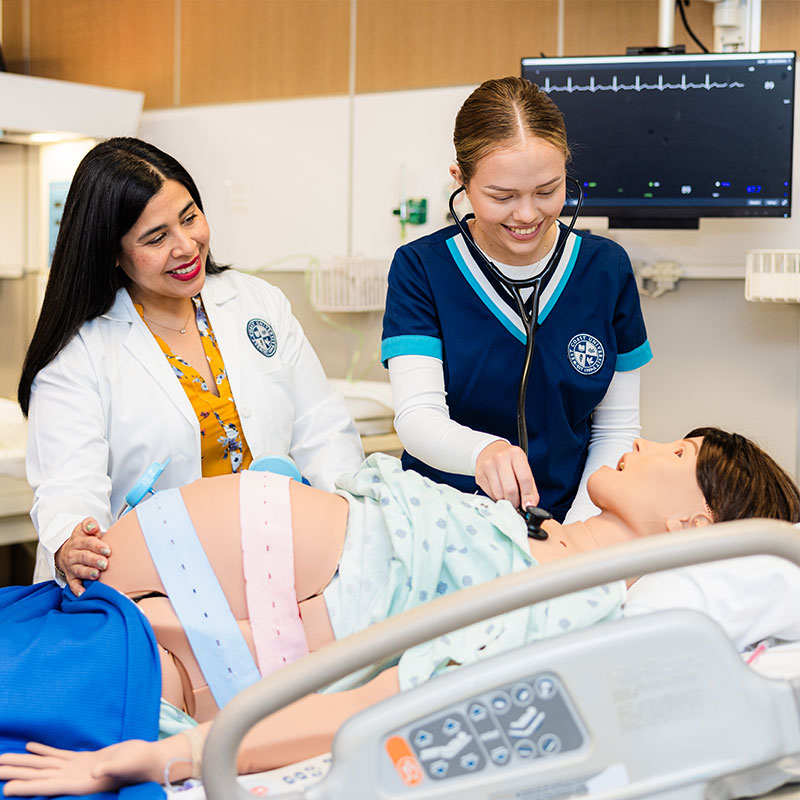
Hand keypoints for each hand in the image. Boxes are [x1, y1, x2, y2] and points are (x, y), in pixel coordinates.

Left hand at [0, 740, 155, 795]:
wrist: (151, 761)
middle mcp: (74, 778)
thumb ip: (110, 768)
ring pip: (44, 765)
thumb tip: (95, 772)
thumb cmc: (141, 764)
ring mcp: (76, 768)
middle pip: (39, 775)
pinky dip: (43, 751)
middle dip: (16, 773)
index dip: (27, 787)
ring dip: (23, 762)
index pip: (48, 786)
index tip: (6, 789)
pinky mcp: (83, 759)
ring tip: (2, 758)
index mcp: (82, 783)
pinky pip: (58, 755)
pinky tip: (30, 747)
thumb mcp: (126, 765)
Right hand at [53, 518, 109, 595]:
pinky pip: (73, 584)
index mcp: (78, 541)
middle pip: (84, 557)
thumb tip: (92, 526)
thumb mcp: (84, 528)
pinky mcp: (71, 577)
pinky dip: (77, 589)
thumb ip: (89, 524)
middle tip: (105, 564)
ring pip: (79, 570)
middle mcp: (74, 554)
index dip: (97, 546)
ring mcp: (72, 567)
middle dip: (94, 560)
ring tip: (97, 575)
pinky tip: (83, 593)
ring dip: (88, 573)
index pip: (88, 543)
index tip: (107, 550)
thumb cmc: (84, 539)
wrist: (68, 550)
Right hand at [475, 440, 538, 509]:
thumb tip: (530, 505)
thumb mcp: (523, 467)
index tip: (528, 506)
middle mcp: (501, 458)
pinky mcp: (480, 475)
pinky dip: (496, 497)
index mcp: (515, 454)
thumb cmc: (509, 460)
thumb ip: (530, 487)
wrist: (490, 450)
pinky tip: (498, 490)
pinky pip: (490, 494)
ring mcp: (488, 466)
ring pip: (499, 494)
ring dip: (505, 501)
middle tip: (517, 503)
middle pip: (510, 489)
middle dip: (515, 501)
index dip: (527, 496)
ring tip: (508, 496)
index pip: (524, 479)